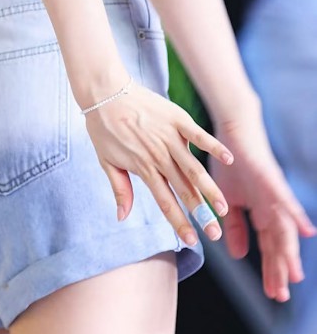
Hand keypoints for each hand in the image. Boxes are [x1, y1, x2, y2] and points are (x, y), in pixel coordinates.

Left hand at [84, 80, 232, 246]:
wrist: (104, 92)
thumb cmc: (104, 127)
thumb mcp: (106, 161)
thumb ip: (120, 190)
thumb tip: (122, 218)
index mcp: (143, 168)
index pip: (165, 202)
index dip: (179, 223)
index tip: (192, 241)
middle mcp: (159, 156)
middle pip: (184, 191)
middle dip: (201, 214)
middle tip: (215, 233)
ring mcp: (169, 137)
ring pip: (194, 169)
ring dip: (210, 189)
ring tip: (224, 207)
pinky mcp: (177, 119)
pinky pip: (199, 135)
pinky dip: (214, 147)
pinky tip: (229, 159)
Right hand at [210, 106, 316, 301]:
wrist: (231, 131)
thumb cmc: (230, 163)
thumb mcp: (225, 201)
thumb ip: (234, 227)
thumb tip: (239, 255)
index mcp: (260, 213)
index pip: (267, 247)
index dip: (271, 270)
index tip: (273, 294)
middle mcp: (271, 207)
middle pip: (278, 244)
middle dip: (280, 269)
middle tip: (281, 295)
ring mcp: (272, 194)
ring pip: (283, 227)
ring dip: (289, 251)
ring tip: (293, 274)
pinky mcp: (269, 179)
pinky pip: (284, 199)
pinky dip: (295, 215)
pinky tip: (305, 231)